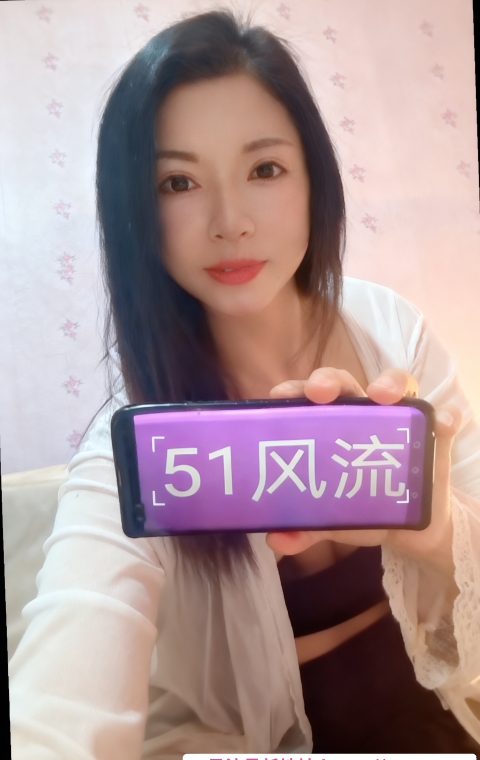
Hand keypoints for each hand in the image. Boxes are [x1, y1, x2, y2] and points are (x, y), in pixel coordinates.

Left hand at [266, 367, 461, 577]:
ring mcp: (402, 420)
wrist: (413, 527)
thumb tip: (277, 540)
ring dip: (390, 383)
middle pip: (345, 383)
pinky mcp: (436, 434)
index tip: (280, 396)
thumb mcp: (333, 520)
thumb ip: (305, 529)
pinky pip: (444, 417)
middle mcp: (365, 414)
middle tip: (320, 392)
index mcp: (332, 426)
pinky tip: (441, 424)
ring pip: (397, 384)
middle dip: (330, 379)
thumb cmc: (365, 507)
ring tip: (384, 396)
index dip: (295, 389)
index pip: (309, 399)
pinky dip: (444, 417)